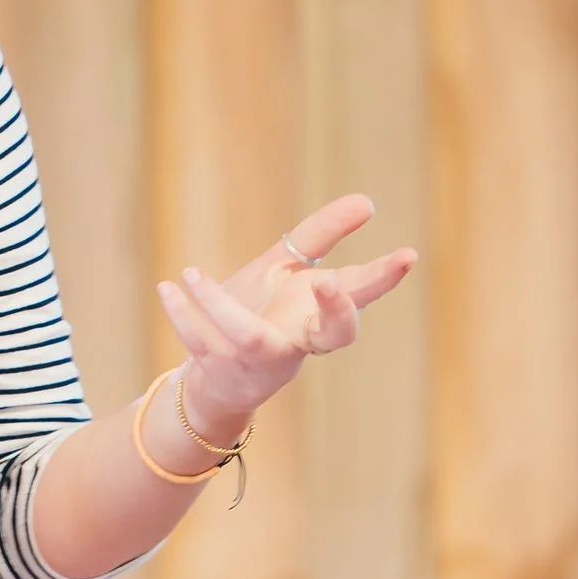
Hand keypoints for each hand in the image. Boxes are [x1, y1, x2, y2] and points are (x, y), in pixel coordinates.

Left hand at [157, 193, 415, 438]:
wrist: (220, 378)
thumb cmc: (263, 314)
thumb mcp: (292, 271)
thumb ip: (322, 235)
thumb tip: (367, 201)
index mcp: (318, 317)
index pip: (360, 298)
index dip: (384, 279)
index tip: (408, 255)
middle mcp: (299, 343)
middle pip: (332, 336)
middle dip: (337, 312)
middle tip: (327, 284)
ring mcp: (261, 360)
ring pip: (250, 338)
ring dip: (221, 306)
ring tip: (192, 272)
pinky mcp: (222, 370)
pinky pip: (202, 342)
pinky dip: (183, 314)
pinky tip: (169, 286)